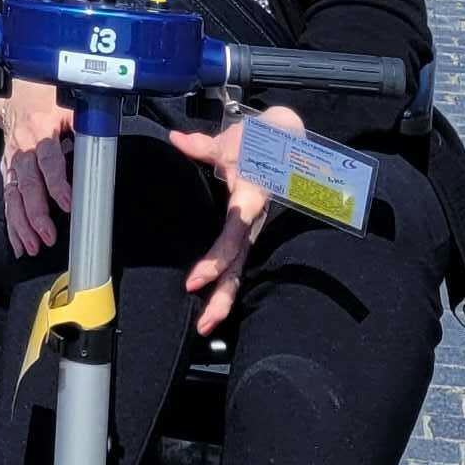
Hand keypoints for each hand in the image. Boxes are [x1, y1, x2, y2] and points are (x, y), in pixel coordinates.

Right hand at [0, 78, 74, 256]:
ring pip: (13, 196)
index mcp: (41, 131)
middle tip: (48, 235)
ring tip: (32, 246)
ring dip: (21, 224)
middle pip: (27, 184)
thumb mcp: (69, 108)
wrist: (16, 97)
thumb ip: (84, 127)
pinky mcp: (6, 172)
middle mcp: (23, 148)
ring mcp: (12, 162)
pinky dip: (12, 224)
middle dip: (36, 212)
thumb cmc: (49, 104)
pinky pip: (7, 200)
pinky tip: (19, 244)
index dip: (57, 182)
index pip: (48, 160)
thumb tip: (104, 147)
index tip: (67, 202)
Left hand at [167, 99, 302, 332]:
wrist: (287, 139)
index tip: (194, 281)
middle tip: (203, 324)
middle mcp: (255, 221)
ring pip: (241, 269)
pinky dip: (226, 283)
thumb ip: (203, 146)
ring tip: (206, 325)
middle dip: (222, 296)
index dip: (216, 259)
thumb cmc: (258, 141)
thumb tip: (177, 140)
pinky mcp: (250, 231)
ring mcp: (254, 229)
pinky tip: (213, 306)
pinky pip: (239, 260)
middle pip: (239, 265)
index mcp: (251, 199)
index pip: (233, 236)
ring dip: (224, 298)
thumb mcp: (232, 141)